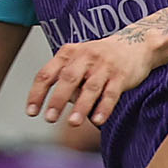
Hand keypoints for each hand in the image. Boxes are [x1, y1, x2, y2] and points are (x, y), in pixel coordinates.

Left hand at [27, 33, 154, 128]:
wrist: (136, 44)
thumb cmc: (100, 58)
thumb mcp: (78, 61)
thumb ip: (66, 80)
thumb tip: (58, 105)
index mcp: (68, 53)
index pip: (46, 74)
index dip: (37, 93)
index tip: (31, 112)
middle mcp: (85, 56)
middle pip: (68, 79)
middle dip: (57, 100)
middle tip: (50, 118)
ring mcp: (104, 65)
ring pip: (90, 87)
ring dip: (81, 106)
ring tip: (73, 123)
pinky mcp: (122, 75)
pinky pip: (111, 93)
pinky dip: (104, 108)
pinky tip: (97, 121)